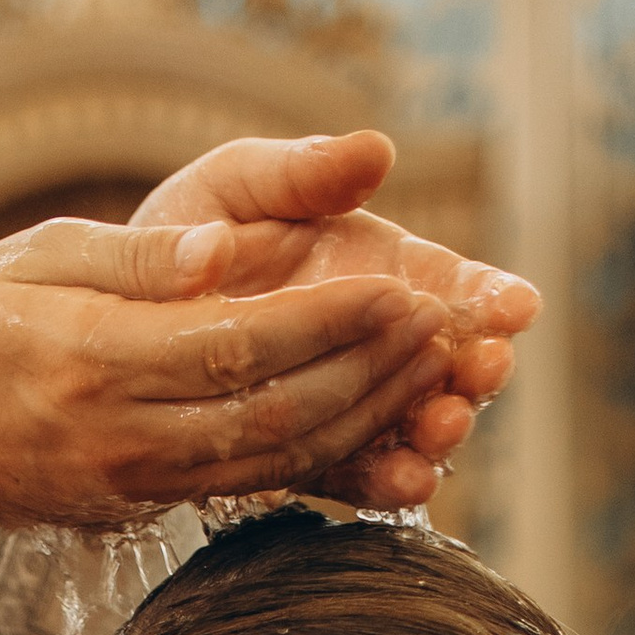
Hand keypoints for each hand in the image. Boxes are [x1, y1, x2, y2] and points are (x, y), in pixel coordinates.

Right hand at [0, 207, 460, 528]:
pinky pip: (252, 487)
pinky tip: (376, 422)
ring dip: (362, 419)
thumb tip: (225, 249)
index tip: (399, 291)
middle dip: (368, 372)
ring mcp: (138, 481)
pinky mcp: (149, 507)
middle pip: (273, 411)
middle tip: (439, 328)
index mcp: (98, 359)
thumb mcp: (42, 256)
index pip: (238, 344)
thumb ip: (138, 255)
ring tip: (429, 372)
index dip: (329, 323)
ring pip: (273, 459)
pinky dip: (324, 458)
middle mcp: (125, 434)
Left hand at [134, 130, 538, 509]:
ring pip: (411, 424)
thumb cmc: (190, 228)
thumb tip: (375, 152)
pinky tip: (408, 482)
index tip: (515, 305)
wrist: (118, 313)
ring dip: (438, 429)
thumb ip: (305, 173)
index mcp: (379, 271)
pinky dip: (385, 481)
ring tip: (443, 426)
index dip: (490, 296)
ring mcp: (346, 403)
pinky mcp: (307, 454)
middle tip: (483, 368)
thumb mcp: (240, 184)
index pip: (454, 287)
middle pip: (448, 364)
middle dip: (473, 370)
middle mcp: (374, 343)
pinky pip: (355, 474)